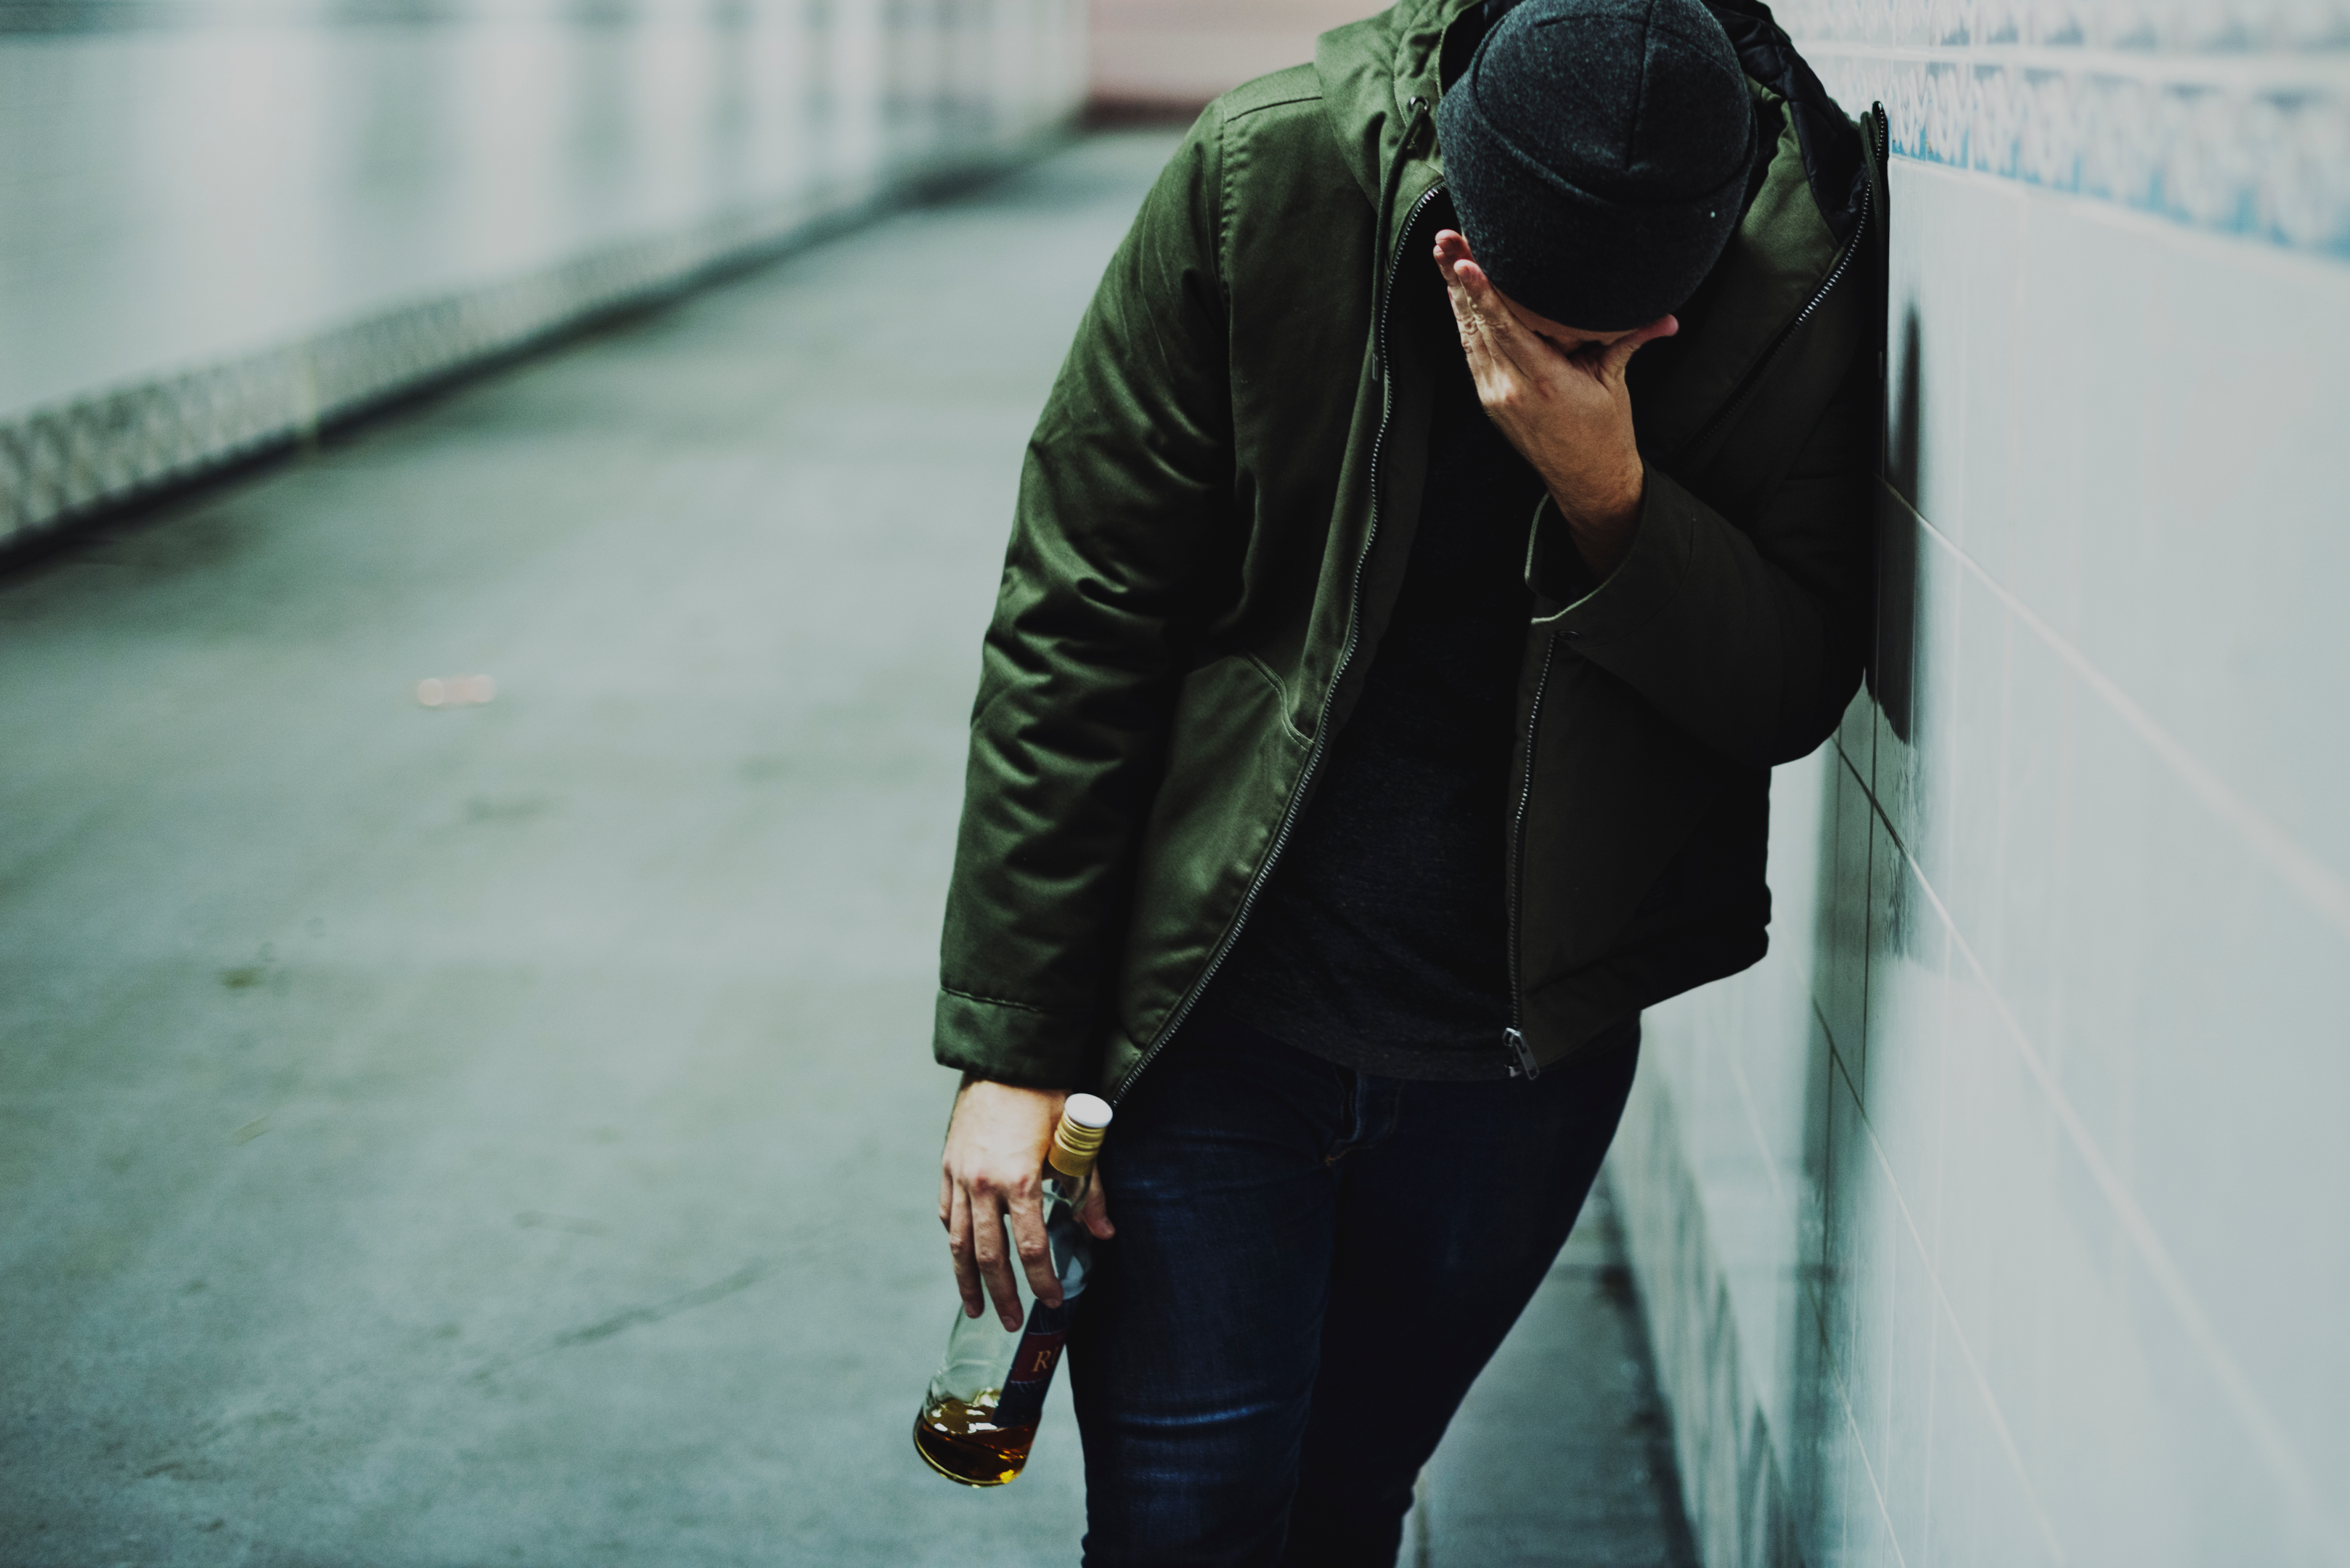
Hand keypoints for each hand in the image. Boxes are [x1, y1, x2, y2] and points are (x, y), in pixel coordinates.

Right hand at [939, 1078, 1113, 1328]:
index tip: (1053, 1302)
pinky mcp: (947, 1166)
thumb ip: (1089, 1191)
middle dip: (1002, 1294)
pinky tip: (963, 1257)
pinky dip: (955, 1240)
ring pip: (959, 1243)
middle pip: (990, 1256)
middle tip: (1012, 1322)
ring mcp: (959, 1176)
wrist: (1005, 1058)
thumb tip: (1104, 1234)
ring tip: (976, 1308)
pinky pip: (948, 1214)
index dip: (1044, 1280)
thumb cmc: (1046, 1096)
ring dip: (967, 1280)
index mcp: (1019, 1180)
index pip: (1032, 1248)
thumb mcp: (1076, 1142)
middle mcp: (983, 1184)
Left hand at [1433, 229, 1677, 579]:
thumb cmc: (1603, 432)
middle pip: (1476, 323)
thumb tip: (1669, 320)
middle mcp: (1509, 388)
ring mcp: (1494, 394)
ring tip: (1442, 252)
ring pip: (1467, 334)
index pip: (1505, 327)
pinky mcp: (1489, 398)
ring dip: (1454, 293)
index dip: (1482, 293)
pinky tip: (1456, 290)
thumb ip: (1631, 341)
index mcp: (1541, 381)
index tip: (1464, 262)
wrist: (1586, 479)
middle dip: (1457, 279)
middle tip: (1444, 238)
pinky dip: (1463, 318)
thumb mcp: (1615, 382)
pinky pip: (1471, 350)